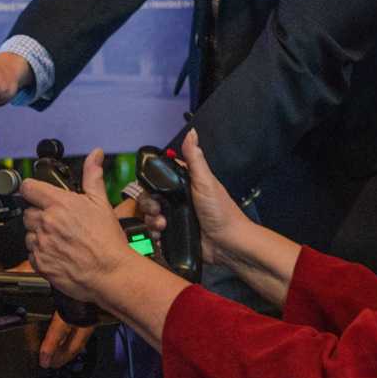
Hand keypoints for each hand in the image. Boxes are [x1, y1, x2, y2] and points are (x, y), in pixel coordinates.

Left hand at [34, 189, 136, 369]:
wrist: (111, 273)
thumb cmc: (108, 241)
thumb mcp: (101, 203)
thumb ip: (92, 176)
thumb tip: (95, 155)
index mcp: (59, 204)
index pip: (28, 188)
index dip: (32, 190)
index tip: (36, 194)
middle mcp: (47, 222)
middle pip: (28, 212)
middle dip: (40, 216)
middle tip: (58, 224)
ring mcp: (41, 243)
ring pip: (29, 234)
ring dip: (40, 236)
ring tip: (61, 241)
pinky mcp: (39, 263)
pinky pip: (32, 254)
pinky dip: (41, 255)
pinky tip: (59, 255)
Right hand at [135, 130, 252, 269]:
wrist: (227, 244)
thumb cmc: (222, 212)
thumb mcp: (206, 182)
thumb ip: (195, 158)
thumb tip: (192, 133)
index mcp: (185, 184)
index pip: (160, 177)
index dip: (152, 181)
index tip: (151, 188)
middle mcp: (179, 199)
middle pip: (150, 196)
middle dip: (149, 204)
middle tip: (158, 210)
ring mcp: (175, 216)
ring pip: (150, 214)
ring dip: (151, 220)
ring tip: (163, 225)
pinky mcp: (174, 232)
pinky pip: (155, 231)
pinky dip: (154, 233)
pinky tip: (161, 234)